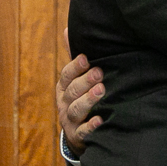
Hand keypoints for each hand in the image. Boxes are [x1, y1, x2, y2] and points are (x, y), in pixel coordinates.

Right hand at [57, 28, 104, 154]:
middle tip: (99, 72)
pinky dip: (91, 126)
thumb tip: (68, 29)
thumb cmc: (81, 98)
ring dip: (88, 100)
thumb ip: (75, 58)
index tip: (85, 58)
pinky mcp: (79, 136)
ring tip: (102, 90)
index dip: (74, 67)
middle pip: (72, 91)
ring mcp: (70, 120)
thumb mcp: (76, 79)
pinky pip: (84, 132)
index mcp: (64, 87)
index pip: (66, 75)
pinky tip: (101, 120)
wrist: (79, 134)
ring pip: (76, 109)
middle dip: (84, 81)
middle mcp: (64, 103)